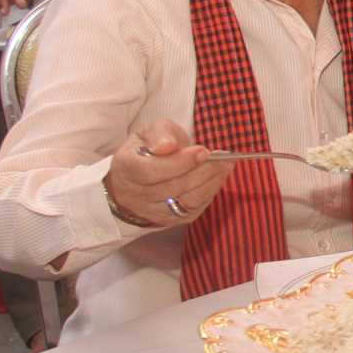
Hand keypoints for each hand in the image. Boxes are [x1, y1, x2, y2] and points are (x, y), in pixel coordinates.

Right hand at [104, 120, 230, 226]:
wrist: (139, 177)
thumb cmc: (148, 150)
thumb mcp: (150, 132)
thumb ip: (160, 134)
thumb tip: (168, 146)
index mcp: (125, 168)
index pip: (150, 171)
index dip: (179, 162)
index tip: (202, 151)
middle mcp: (135, 194)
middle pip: (171, 188)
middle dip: (201, 172)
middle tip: (222, 158)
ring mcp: (151, 211)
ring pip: (185, 203)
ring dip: (210, 183)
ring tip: (226, 165)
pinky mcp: (169, 220)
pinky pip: (193, 210)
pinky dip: (209, 193)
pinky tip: (218, 177)